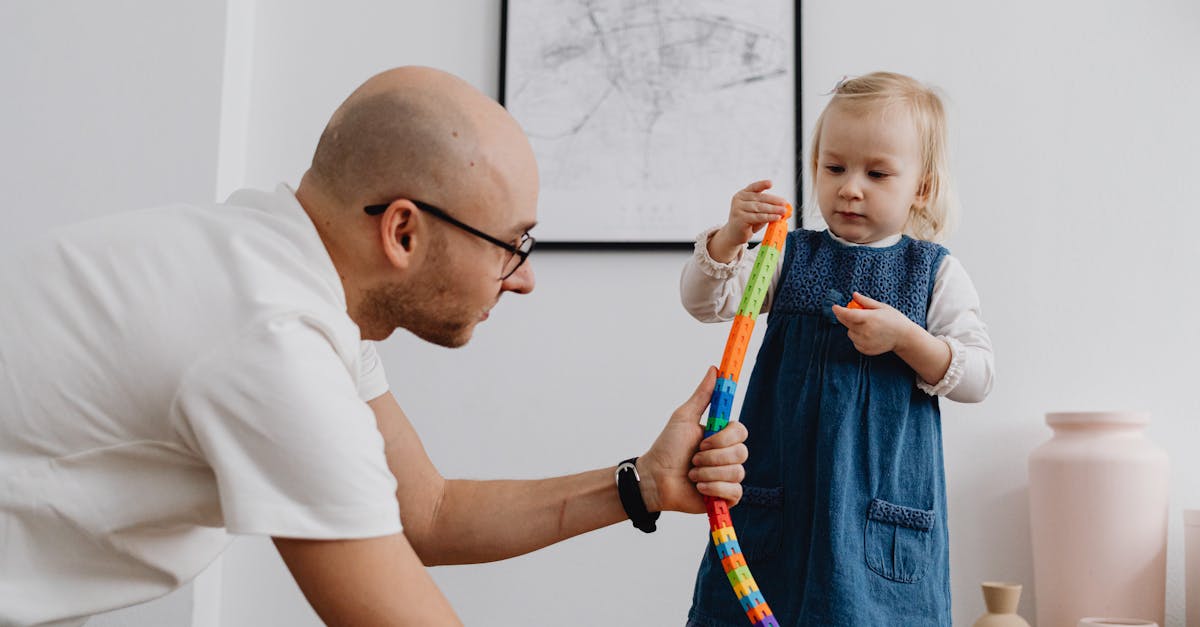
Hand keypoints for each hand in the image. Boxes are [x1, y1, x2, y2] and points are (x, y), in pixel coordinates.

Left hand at [637, 366, 747, 513]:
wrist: (655, 479)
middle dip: (712, 457)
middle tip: (693, 458)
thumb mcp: (684, 418)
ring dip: (707, 473)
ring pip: (736, 472)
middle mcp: (727, 456)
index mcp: (721, 437)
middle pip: (741, 453)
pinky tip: (699, 488)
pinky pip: (734, 491)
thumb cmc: (667, 448)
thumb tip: (714, 369)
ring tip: (692, 474)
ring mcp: (727, 476)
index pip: (741, 432)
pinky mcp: (725, 497)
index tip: (705, 439)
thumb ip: (702, 395)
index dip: (725, 438)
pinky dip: (713, 488)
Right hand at [708, 180, 789, 262]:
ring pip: (759, 208)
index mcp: (742, 194)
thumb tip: (785, 208)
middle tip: (784, 203)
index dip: (762, 184)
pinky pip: (757, 217)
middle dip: (774, 201)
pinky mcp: (740, 219)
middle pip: (759, 198)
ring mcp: (738, 209)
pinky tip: (776, 217)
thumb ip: (768, 207)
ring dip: (773, 209)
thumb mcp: (757, 212)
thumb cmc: (748, 221)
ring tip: (782, 211)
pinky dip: (769, 217)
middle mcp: (738, 200)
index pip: (753, 187)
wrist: (735, 234)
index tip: (771, 183)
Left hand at [831, 292, 918, 355]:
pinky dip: (857, 337)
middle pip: (846, 322)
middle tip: (854, 313)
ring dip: (852, 327)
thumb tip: (853, 295)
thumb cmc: (894, 319)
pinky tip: (869, 334)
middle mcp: (865, 331)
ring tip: (867, 325)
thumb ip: (866, 301)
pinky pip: (854, 341)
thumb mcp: (882, 307)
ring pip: (849, 332)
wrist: (904, 337)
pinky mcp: (865, 349)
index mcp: (869, 318)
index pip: (847, 314)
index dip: (839, 310)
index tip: (834, 307)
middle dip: (845, 316)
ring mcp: (864, 342)